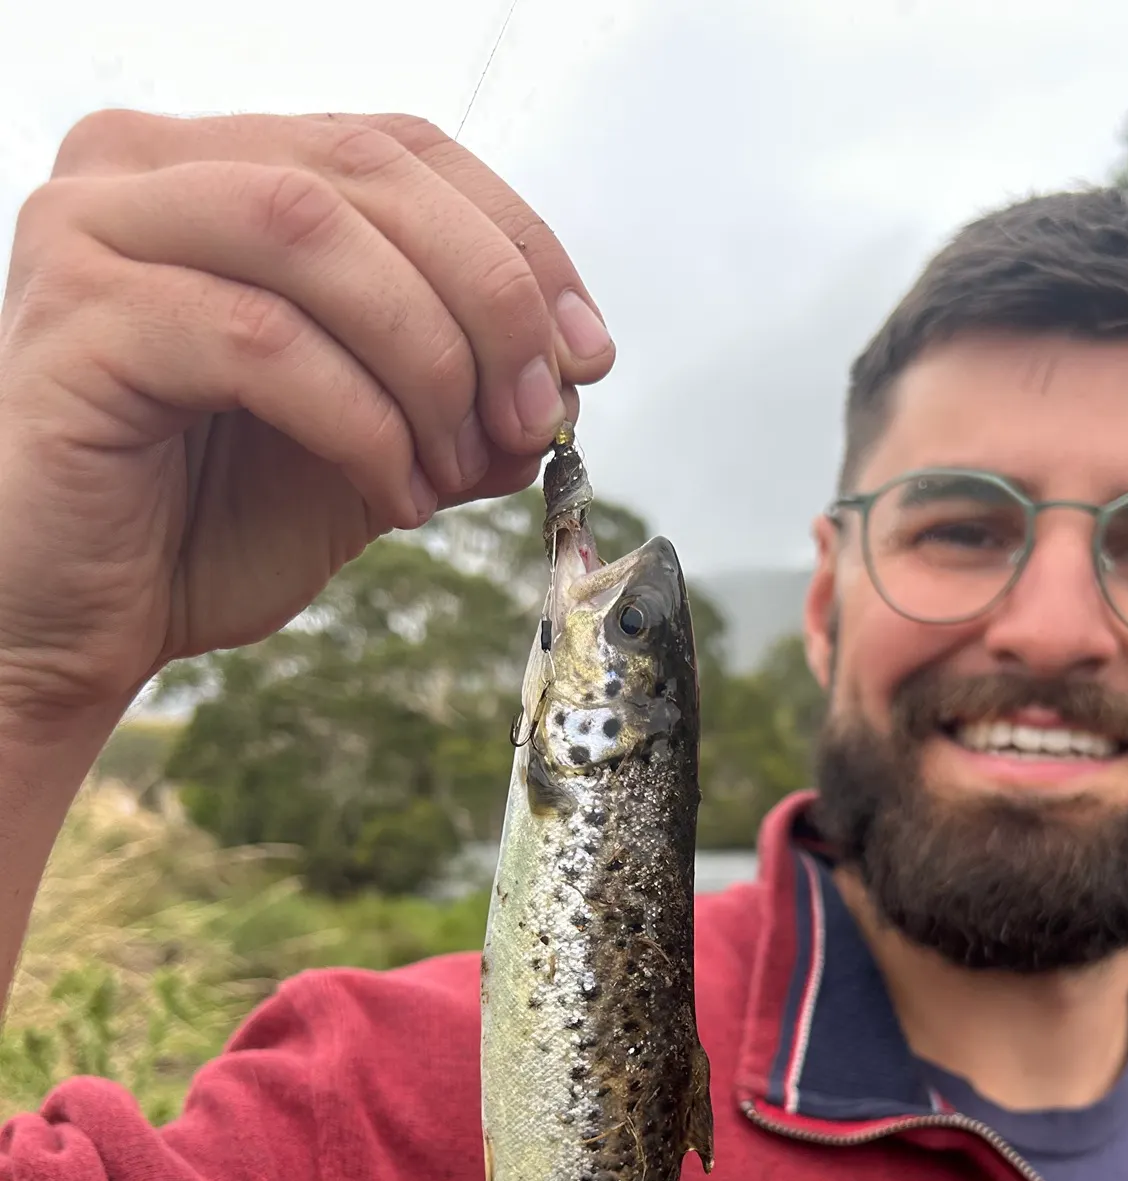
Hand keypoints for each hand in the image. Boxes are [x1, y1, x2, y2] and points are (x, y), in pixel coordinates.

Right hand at [0, 110, 614, 720]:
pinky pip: (261, 341)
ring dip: (428, 360)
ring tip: (455, 465)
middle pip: (370, 172)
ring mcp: (96, 233)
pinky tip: (393, 492)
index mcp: (224, 171)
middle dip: (491, 302)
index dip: (518, 244)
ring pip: (315, 235)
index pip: (402, 151)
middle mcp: (149, 169)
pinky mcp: (78, 322)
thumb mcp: (373, 449)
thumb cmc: (206, 523)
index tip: (588, 352)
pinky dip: (360, 421)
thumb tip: (566, 382)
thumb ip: (459, 402)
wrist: (81, 621)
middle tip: (537, 413)